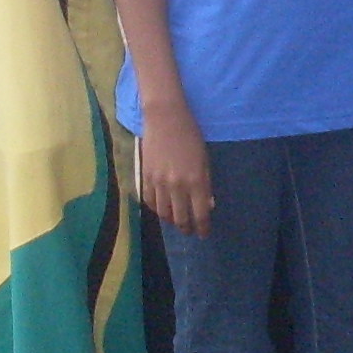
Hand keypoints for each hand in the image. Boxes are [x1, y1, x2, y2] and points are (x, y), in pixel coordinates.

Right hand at [139, 115, 214, 235]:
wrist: (165, 118)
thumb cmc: (191, 135)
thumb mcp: (205, 159)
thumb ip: (206, 184)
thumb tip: (207, 206)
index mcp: (196, 181)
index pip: (200, 214)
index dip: (202, 227)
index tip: (204, 233)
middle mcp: (177, 186)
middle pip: (180, 218)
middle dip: (186, 228)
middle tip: (190, 231)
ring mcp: (159, 182)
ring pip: (163, 213)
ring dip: (171, 221)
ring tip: (177, 221)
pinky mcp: (145, 177)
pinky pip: (149, 201)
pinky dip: (156, 209)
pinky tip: (162, 209)